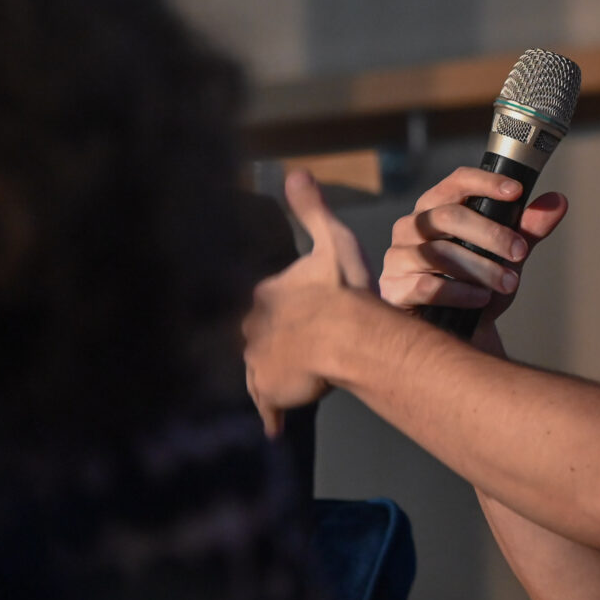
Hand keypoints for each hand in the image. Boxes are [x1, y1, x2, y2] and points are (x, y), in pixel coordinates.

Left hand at [242, 170, 373, 434]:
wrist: (347, 336)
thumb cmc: (342, 289)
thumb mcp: (331, 239)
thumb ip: (312, 209)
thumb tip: (296, 171)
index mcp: (265, 294)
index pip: (262, 302)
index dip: (278, 310)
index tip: (293, 316)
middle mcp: (251, 328)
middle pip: (254, 336)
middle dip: (270, 342)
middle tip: (293, 348)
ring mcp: (257, 362)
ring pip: (257, 369)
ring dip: (270, 375)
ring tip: (285, 380)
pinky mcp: (268, 391)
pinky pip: (266, 406)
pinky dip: (271, 415)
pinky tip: (273, 427)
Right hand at [379, 166, 569, 329]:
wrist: (461, 334)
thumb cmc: (480, 285)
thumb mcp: (509, 256)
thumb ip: (528, 229)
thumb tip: (558, 201)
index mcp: (437, 208)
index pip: (456, 182)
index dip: (485, 183)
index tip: (516, 192)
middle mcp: (412, 226)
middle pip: (449, 216)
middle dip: (491, 234)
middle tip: (520, 253)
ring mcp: (398, 256)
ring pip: (441, 252)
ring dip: (482, 268)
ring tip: (509, 283)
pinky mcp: (394, 288)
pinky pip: (427, 285)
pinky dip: (460, 292)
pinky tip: (481, 299)